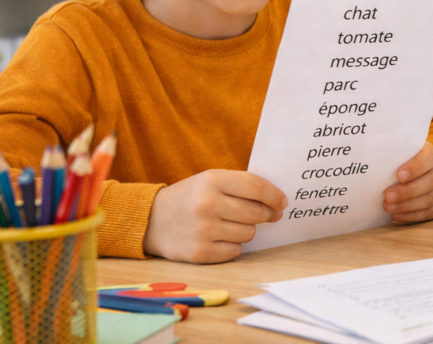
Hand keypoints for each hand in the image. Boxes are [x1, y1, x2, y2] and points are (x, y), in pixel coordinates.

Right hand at [143, 170, 287, 263]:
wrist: (150, 221)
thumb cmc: (190, 197)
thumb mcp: (210, 180)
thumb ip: (242, 186)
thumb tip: (277, 204)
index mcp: (212, 180)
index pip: (256, 187)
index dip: (274, 195)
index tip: (282, 202)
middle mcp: (207, 204)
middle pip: (256, 212)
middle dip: (265, 214)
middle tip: (265, 214)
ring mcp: (202, 230)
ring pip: (248, 233)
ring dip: (247, 230)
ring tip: (232, 224)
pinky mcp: (199, 253)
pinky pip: (235, 251)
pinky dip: (233, 245)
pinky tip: (220, 237)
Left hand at [383, 142, 432, 222]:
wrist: (409, 171)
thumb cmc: (399, 161)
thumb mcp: (396, 152)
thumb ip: (390, 153)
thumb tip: (375, 158)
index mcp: (430, 153)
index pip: (428, 158)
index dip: (416, 167)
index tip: (399, 175)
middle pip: (430, 182)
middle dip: (408, 191)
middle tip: (388, 196)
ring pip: (430, 199)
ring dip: (408, 206)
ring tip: (389, 208)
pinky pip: (430, 212)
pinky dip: (413, 216)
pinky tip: (397, 215)